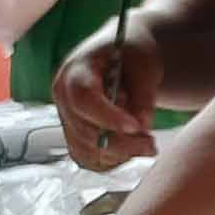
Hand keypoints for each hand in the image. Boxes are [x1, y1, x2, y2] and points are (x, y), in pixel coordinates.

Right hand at [53, 34, 162, 168]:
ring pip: (87, 151)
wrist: (123, 57)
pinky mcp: (76, 136)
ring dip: (120, 154)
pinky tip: (132, 149)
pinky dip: (113, 160)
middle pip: (85, 131)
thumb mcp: (145, 64)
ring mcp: (67, 119)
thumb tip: (142, 125)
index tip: (136, 127)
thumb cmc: (132, 54)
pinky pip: (89, 160)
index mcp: (75, 71)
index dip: (107, 117)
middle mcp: (63, 97)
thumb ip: (143, 94)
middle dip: (121, 143)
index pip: (83, 98)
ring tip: (147, 144)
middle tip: (152, 143)